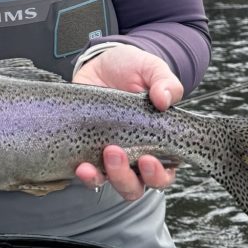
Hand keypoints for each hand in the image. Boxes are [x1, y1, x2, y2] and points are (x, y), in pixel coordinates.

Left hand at [72, 43, 182, 200]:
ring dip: (106, 177)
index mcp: (161, 143)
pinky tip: (81, 167)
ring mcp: (110, 156)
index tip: (147, 160)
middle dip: (126, 177)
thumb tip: (166, 99)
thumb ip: (165, 82)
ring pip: (113, 183)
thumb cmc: (133, 69)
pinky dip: (86, 175)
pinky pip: (88, 173)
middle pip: (137, 185)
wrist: (101, 62)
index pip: (166, 173)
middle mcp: (136, 156)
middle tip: (115, 152)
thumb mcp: (152, 69)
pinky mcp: (88, 151)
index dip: (158, 174)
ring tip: (97, 159)